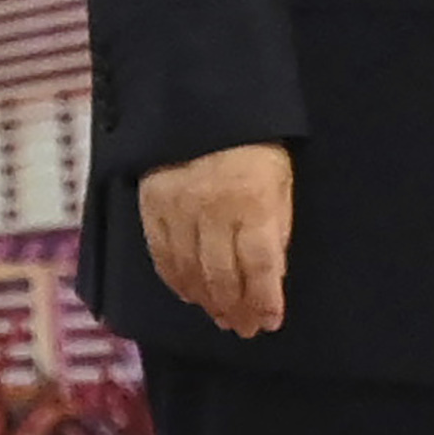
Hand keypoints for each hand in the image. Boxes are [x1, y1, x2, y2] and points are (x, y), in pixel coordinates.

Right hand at [140, 140, 295, 336]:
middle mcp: (213, 211)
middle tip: (245, 329)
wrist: (202, 105)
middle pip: (223, 275)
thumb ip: (278, 222)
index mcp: (252, 201)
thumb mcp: (281, 177)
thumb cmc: (255, 142)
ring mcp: (178, 211)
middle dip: (237, 308)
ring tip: (223, 318)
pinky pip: (162, 255)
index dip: (265, 299)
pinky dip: (176, 281)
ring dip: (208, 301)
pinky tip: (190, 295)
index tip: (271, 322)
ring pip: (190, 271)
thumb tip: (275, 271)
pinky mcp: (152, 207)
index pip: (260, 264)